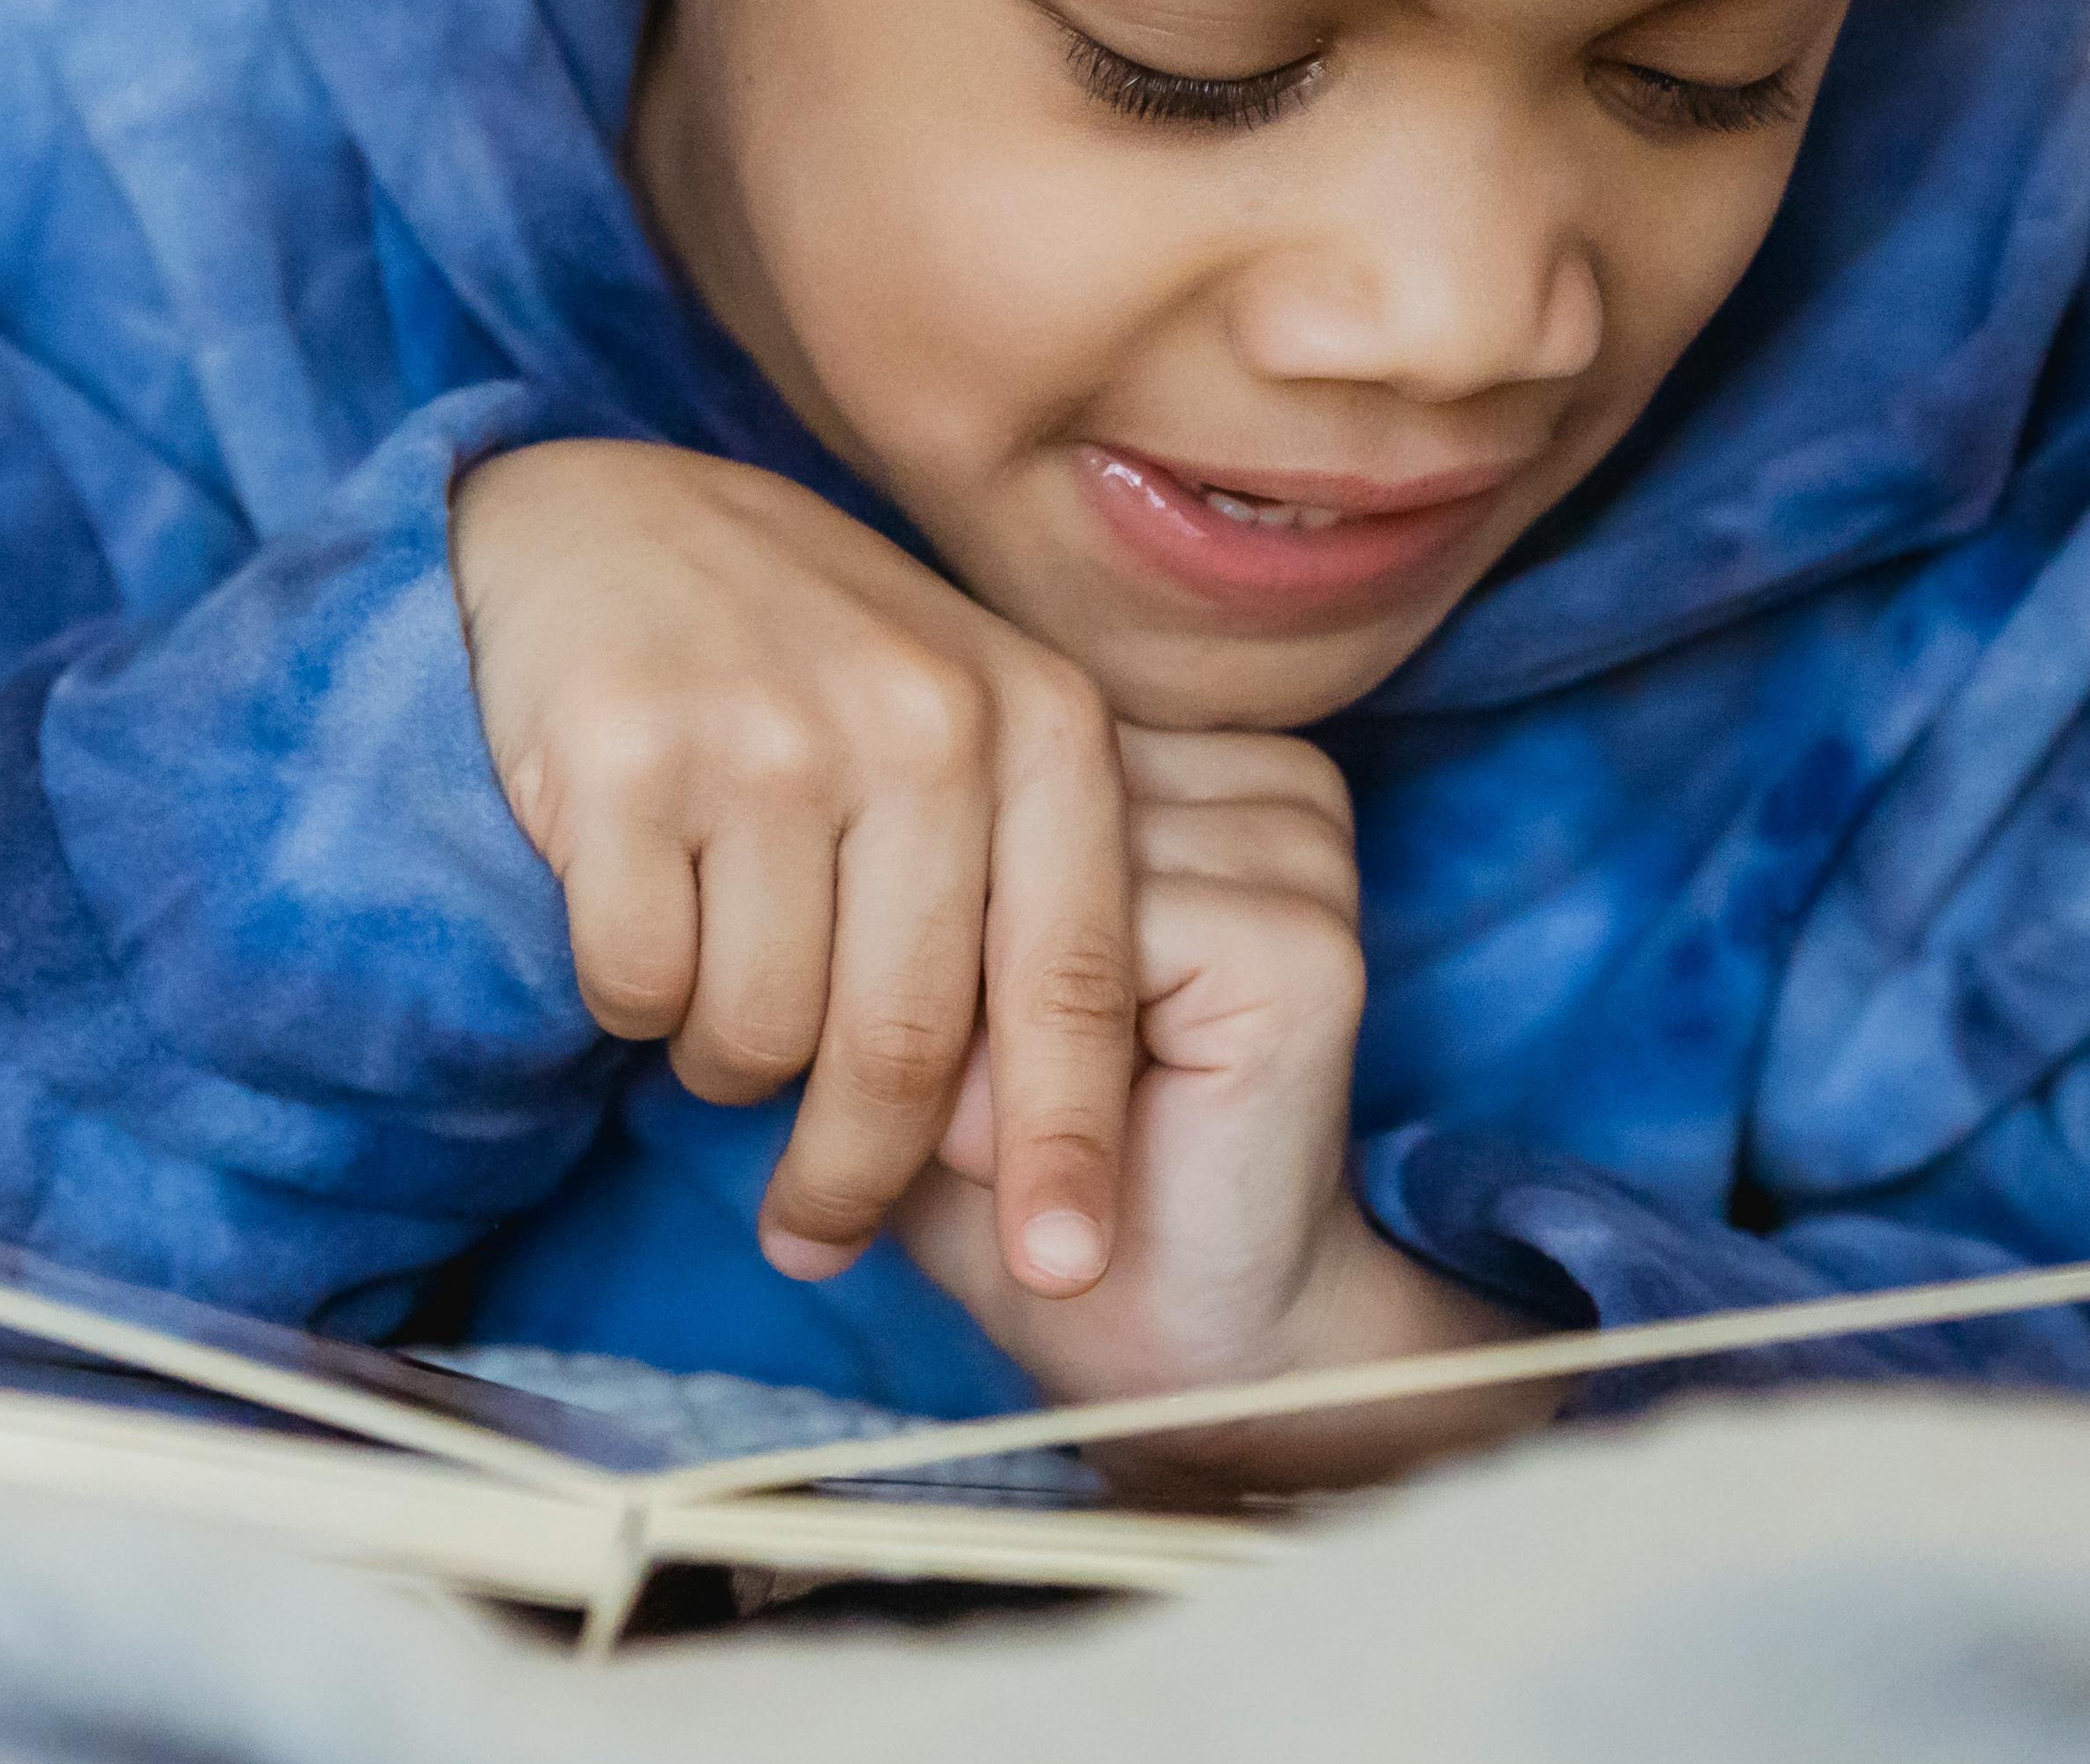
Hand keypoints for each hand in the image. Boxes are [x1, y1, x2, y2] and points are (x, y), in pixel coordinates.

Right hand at [451, 438, 1132, 1288]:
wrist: (600, 523)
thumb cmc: (801, 657)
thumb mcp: (956, 722)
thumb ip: (1019, 882)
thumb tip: (1030, 1128)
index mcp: (1037, 717)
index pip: (1071, 978)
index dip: (1069, 1146)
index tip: (1067, 1273)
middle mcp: (921, 718)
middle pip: (906, 1044)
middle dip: (859, 1174)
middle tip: (816, 1232)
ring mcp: (771, 735)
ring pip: (761, 1033)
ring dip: (730, 1064)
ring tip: (721, 997)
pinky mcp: (625, 759)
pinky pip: (640, 984)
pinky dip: (635, 999)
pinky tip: (640, 922)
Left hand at [895, 727, 1542, 1494]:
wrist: (1169, 1338)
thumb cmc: (1030, 1169)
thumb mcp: (936, 993)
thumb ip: (898, 879)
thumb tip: (787, 817)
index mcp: (1187, 756)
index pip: (993, 752)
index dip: (905, 889)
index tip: (836, 1004)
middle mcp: (1261, 777)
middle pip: (1017, 799)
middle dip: (927, 954)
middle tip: (899, 1110)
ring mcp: (1298, 850)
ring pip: (1048, 873)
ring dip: (973, 1017)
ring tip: (976, 1137)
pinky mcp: (1302, 946)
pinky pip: (1099, 950)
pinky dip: (1029, 1060)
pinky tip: (1034, 1149)